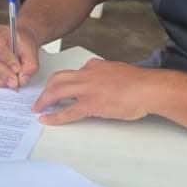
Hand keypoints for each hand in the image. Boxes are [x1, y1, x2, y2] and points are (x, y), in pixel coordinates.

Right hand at [0, 24, 39, 89]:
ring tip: (13, 82)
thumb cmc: (20, 42)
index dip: (7, 61)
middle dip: (3, 74)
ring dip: (0, 80)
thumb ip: (30, 64)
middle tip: (15, 81)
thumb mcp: (30, 49)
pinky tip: (6, 81)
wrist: (16, 42)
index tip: (18, 69)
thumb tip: (23, 79)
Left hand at [31, 58, 155, 124]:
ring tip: (38, 108)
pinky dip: (53, 116)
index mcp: (94, 66)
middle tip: (41, 98)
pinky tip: (46, 119)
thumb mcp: (118, 71)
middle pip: (58, 79)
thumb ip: (106, 74)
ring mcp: (88, 89)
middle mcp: (87, 74)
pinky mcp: (91, 105)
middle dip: (47, 89)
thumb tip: (101, 81)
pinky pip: (66, 112)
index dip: (63, 82)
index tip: (59, 89)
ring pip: (57, 92)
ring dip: (44, 100)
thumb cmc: (139, 83)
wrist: (148, 88)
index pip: (73, 73)